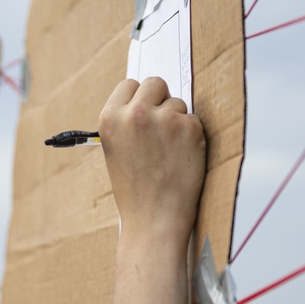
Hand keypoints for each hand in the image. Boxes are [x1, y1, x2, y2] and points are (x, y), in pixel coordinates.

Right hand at [98, 77, 205, 245]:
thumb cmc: (135, 191)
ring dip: (177, 122)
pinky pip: (195, 120)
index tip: (145, 113)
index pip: (129, 85)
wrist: (154, 220)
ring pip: (178, 103)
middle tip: (161, 130)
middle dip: (161, 101)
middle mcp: (134, 113)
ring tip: (168, 153)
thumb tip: (148, 101)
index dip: (140, 99)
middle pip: (155, 83)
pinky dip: (192, 137)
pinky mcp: (189, 128)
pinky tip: (182, 159)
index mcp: (109, 118)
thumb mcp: (116, 150)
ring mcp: (164, 119)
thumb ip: (127, 123)